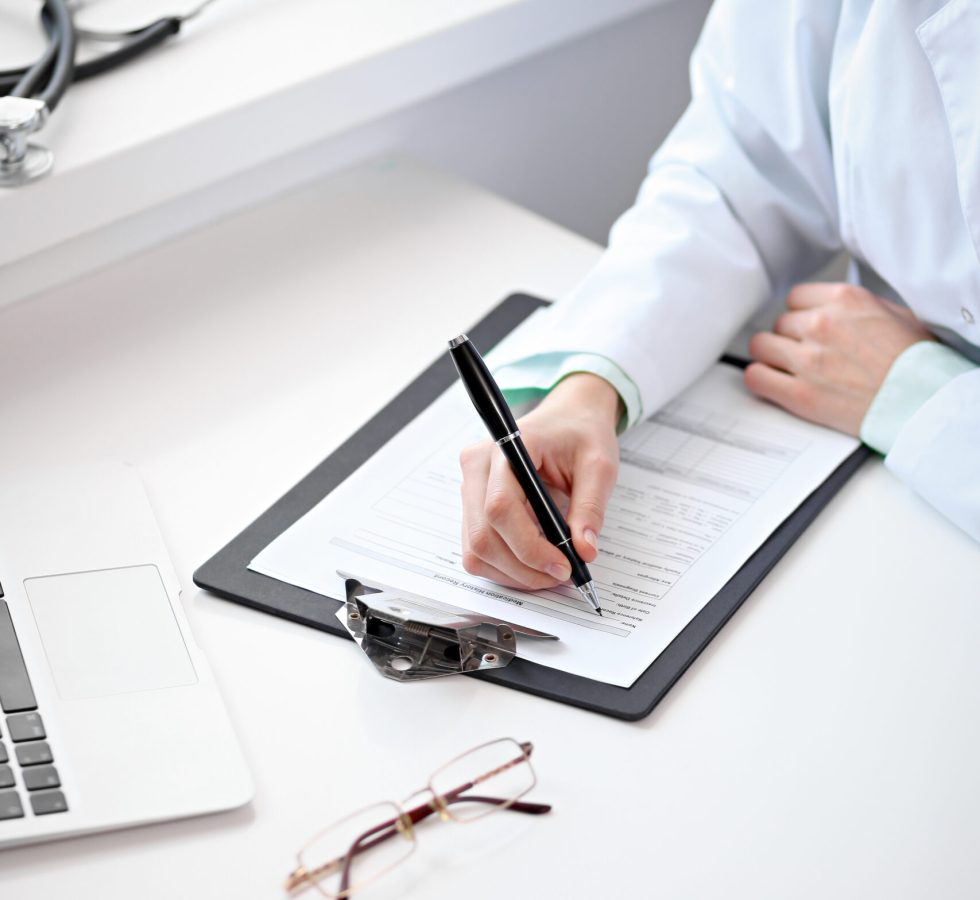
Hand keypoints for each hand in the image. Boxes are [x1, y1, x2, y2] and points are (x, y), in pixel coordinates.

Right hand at [458, 373, 620, 589]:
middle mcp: (477, 466)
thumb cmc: (581, 434)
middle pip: (482, 536)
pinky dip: (505, 565)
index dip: (529, 546)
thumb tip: (584, 551)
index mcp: (507, 447)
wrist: (568, 417)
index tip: (563, 565)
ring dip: (512, 572)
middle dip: (522, 567)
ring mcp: (469, 486)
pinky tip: (534, 561)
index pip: (500, 507)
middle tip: (561, 574)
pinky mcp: (473, 505)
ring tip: (549, 570)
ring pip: (475, 549)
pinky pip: (477, 548)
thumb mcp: (599, 465)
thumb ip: (591, 508)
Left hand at [745, 283, 934, 434]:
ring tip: (788, 369)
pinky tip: (773, 383)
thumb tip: (834, 309)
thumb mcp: (896, 315)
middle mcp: (821, 325)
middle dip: (790, 339)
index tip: (807, 329)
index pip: (795, 297)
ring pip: (761, 347)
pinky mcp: (799, 394)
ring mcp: (807, 359)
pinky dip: (760, 379)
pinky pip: (755, 377)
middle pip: (779, 324)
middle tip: (806, 354)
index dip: (800, 315)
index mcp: (844, 300)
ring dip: (772, 357)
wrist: (923, 402)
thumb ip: (856, 308)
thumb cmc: (917, 362)